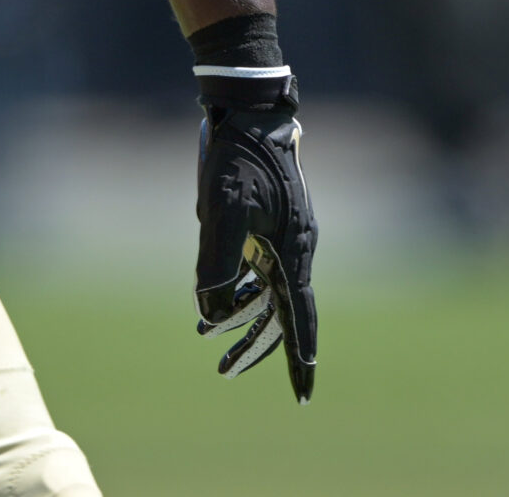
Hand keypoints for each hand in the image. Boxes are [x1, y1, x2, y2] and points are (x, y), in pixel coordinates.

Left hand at [195, 70, 317, 402]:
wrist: (250, 112)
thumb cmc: (238, 159)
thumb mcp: (223, 211)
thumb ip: (217, 264)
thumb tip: (211, 311)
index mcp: (293, 251)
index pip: (299, 317)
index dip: (299, 359)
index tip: (303, 396)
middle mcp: (295, 248)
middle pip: (280, 312)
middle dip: (255, 345)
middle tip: (225, 373)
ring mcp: (284, 236)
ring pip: (267, 291)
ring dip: (240, 317)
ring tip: (206, 337)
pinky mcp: (270, 223)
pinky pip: (258, 269)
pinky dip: (238, 288)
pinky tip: (215, 298)